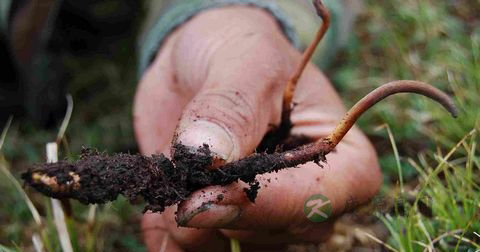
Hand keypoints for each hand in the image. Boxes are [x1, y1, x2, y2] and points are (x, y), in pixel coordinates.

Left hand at [134, 6, 380, 251]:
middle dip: (224, 213)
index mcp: (337, 154)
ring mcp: (266, 214)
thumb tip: (208, 157)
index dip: (272, 204)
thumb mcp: (244, 62)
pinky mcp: (225, 222)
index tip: (210, 190)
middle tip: (178, 177)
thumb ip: (231, 110)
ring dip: (194, 232)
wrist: (202, 62)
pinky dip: (173, 242)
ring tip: (170, 184)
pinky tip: (159, 213)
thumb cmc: (240, 51)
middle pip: (279, 233)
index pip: (323, 198)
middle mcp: (307, 194)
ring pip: (240, 249)